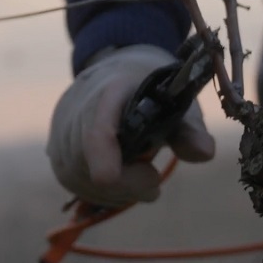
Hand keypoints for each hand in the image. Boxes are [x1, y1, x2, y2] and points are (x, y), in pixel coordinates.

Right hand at [47, 44, 215, 206]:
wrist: (113, 71)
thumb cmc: (149, 87)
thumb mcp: (175, 98)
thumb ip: (190, 128)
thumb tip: (205, 153)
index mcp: (109, 92)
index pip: (97, 129)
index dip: (101, 155)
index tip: (111, 177)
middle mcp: (76, 113)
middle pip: (91, 164)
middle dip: (127, 182)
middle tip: (154, 178)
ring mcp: (61, 135)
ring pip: (82, 180)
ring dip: (118, 190)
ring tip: (143, 176)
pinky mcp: (57, 153)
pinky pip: (76, 183)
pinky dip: (104, 191)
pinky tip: (123, 178)